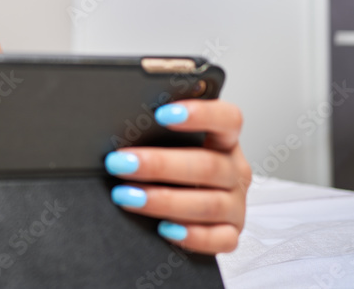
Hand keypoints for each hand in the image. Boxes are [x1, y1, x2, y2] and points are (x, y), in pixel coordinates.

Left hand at [103, 99, 249, 253]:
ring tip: (127, 195)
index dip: (201, 114)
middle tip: (120, 162)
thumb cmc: (170, 164)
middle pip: (208, 165)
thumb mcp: (166, 142)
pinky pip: (220, 240)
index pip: (228, 119)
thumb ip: (155, 130)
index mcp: (224, 140)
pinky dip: (192, 236)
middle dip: (159, 164)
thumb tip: (117, 120)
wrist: (181, 204)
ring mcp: (235, 204)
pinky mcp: (231, 234)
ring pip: (209, 204)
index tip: (162, 114)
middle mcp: (234, 171)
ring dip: (164, 200)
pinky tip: (164, 229)